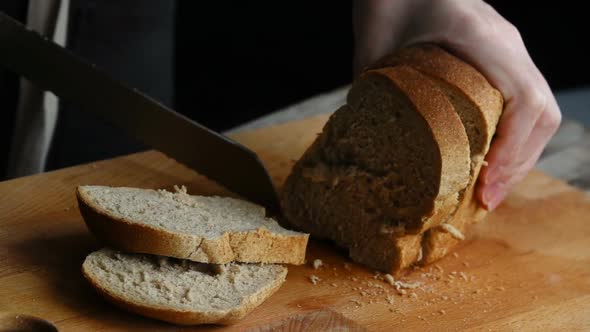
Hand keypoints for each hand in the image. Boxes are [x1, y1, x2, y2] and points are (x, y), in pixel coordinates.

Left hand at [354, 0, 560, 209]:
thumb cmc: (384, 5)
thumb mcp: (374, 52)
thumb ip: (377, 96)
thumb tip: (376, 151)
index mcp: (481, 38)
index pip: (526, 101)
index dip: (512, 152)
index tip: (485, 187)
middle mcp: (506, 43)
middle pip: (542, 113)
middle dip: (517, 165)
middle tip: (485, 201)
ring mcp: (509, 48)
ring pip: (540, 111)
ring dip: (519, 156)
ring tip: (489, 190)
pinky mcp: (501, 57)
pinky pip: (524, 102)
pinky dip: (513, 139)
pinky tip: (489, 162)